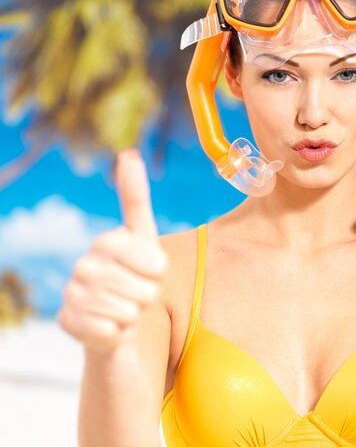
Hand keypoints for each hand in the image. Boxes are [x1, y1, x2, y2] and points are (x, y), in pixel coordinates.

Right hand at [57, 149, 168, 353]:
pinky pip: (112, 330)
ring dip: (134, 313)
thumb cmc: (137, 275)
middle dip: (149, 294)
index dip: (157, 269)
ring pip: (129, 311)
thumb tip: (128, 154)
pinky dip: (118, 332)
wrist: (117, 319)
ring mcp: (73, 293)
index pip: (149, 258)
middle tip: (138, 292)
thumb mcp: (145, 238)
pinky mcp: (68, 322)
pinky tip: (109, 325)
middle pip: (144, 289)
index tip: (154, 270)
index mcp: (107, 242)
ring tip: (124, 306)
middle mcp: (84, 264)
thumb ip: (136, 198)